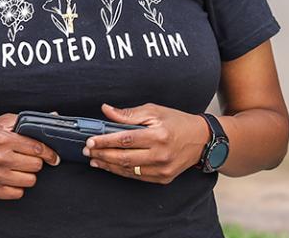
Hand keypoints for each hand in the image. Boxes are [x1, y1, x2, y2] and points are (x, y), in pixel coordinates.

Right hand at [0, 113, 59, 198]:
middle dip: (36, 161)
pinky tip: (12, 177)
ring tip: (20, 167)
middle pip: (36, 166)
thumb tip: (52, 117)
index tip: (53, 156)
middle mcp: (1, 158)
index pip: (37, 148)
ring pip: (30, 181)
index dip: (49, 152)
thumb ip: (25, 120)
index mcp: (5, 139)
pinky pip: (18, 193)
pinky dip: (18, 186)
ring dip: (28, 174)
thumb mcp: (1, 122)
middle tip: (29, 158)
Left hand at [83, 103, 209, 184]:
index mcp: (158, 135)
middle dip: (103, 154)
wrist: (201, 140)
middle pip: (125, 157)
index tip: (91, 140)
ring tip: (94, 160)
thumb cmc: (176, 121)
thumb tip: (107, 110)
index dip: (105, 141)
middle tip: (87, 151)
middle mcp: (160, 154)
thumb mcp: (154, 111)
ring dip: (109, 165)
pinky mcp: (163, 178)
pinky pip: (137, 177)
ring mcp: (162, 169)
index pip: (125, 139)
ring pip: (129, 170)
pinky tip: (110, 166)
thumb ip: (128, 114)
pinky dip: (122, 172)